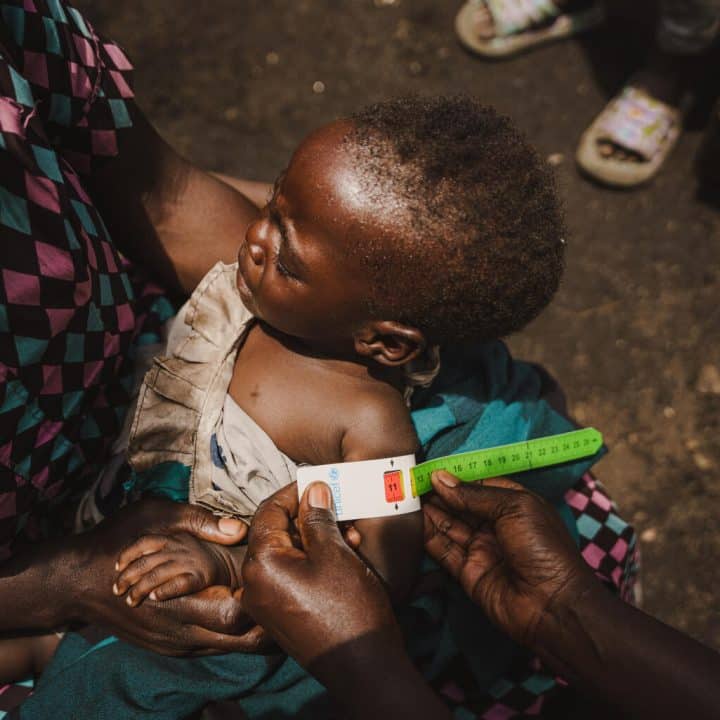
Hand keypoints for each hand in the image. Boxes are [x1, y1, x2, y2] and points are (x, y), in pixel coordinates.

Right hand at [71, 497, 266, 655]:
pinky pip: (208, 644)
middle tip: (279, 595)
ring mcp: (172, 644)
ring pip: (225, 647)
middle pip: (239, 641)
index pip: (236, 619)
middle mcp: (179, 634)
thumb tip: (239, 529)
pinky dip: (227, 631)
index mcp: (180, 604)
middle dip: (263, 623)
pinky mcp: (166, 645)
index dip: (259, 603)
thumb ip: (199, 522)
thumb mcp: (156, 517)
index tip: (272, 581)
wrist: (74, 580)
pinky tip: (236, 607)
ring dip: (247, 628)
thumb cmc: (115, 542)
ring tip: (264, 600)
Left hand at [241, 482, 400, 668]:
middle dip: (310, 517)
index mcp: (261, 564)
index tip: (317, 482)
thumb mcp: (334, 553)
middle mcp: (255, 583)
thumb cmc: (348, 609)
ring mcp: (267, 601)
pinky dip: (313, 560)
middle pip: (277, 532)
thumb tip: (312, 490)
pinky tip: (342, 556)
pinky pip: (292, 574)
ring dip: (316, 538)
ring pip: (288, 553)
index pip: (268, 511)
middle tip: (339, 509)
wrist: (362, 667)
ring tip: (349, 535)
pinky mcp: (281, 613)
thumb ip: (318, 517)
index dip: (294, 492)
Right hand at [423, 472, 595, 650]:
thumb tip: (440, 478)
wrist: (553, 604)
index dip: (455, 478)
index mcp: (513, 505)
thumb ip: (473, 494)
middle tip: (410, 481)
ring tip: (406, 496)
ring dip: (429, 512)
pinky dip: (428, 537)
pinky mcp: (468, 573)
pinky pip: (444, 551)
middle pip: (460, 506)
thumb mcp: (513, 507)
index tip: (429, 469)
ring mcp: (481, 549)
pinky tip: (413, 521)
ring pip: (449, 526)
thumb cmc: (543, 548)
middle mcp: (496, 526)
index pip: (477, 486)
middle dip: (437, 494)